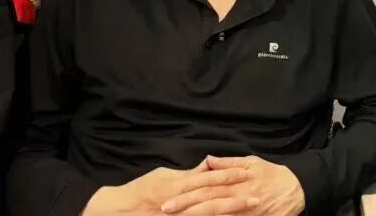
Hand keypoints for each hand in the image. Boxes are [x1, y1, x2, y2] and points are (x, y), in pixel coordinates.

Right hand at [82, 163, 251, 215]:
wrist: (118, 212)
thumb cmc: (140, 191)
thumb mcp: (163, 177)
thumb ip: (187, 174)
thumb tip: (207, 165)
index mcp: (177, 186)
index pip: (209, 179)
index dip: (230, 176)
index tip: (248, 174)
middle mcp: (179, 203)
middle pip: (213, 200)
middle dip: (236, 200)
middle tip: (258, 198)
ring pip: (208, 215)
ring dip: (230, 213)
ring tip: (248, 211)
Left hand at [161, 156, 304, 215]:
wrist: (298, 189)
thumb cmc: (273, 174)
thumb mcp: (253, 162)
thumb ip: (229, 163)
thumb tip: (208, 160)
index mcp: (236, 180)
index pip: (206, 186)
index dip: (186, 194)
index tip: (167, 200)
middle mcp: (238, 196)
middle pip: (208, 202)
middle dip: (186, 208)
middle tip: (165, 211)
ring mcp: (245, 210)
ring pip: (219, 215)